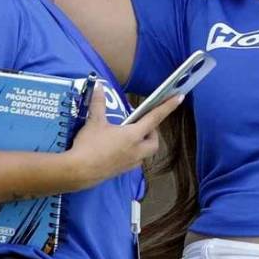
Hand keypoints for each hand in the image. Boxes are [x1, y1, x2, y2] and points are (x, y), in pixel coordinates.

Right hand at [66, 88, 182, 189]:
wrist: (78, 172)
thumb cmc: (89, 145)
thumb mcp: (94, 122)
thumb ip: (98, 104)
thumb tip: (98, 87)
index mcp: (133, 135)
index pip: (154, 118)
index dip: (167, 107)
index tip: (179, 98)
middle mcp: (136, 150)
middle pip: (154, 142)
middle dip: (152, 132)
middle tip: (142, 125)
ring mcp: (130, 163)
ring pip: (145, 153)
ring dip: (143, 144)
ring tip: (129, 136)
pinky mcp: (121, 172)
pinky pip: (134, 162)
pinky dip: (133, 154)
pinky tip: (120, 150)